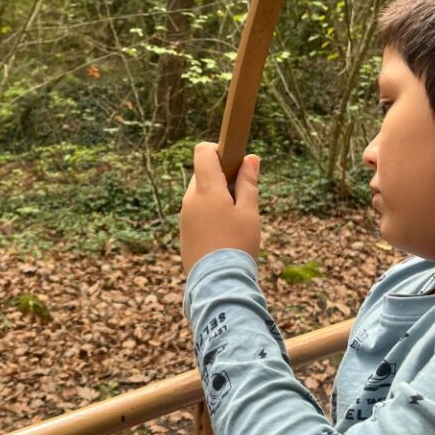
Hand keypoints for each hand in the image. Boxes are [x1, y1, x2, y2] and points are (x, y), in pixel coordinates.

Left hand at [180, 142, 259, 274]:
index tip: (236, 162)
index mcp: (205, 189)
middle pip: (203, 174)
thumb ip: (248, 182)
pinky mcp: (184, 233)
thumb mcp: (249, 212)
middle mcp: (190, 199)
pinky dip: (210, 214)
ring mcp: (184, 217)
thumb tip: (250, 158)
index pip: (203, 151)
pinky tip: (225, 234)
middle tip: (243, 198)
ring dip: (217, 198)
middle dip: (223, 178)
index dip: (219, 150)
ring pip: (201, 195)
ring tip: (236, 221)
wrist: (218, 284)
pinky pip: (197, 213)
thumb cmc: (237, 245)